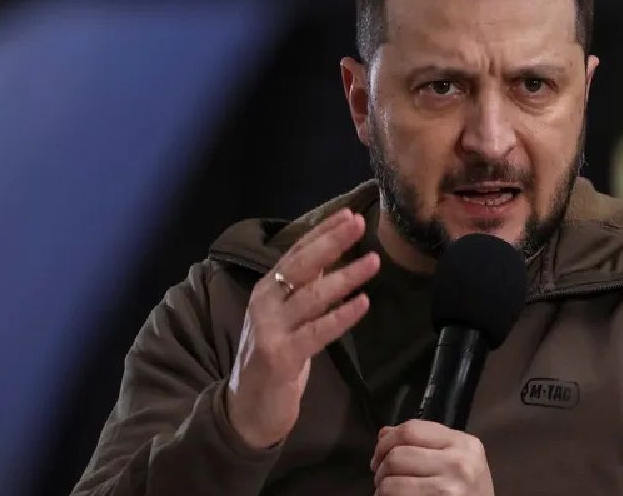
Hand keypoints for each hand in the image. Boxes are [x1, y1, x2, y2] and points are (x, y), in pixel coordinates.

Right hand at [226, 209, 379, 448]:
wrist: (248, 408)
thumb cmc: (274, 356)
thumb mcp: (288, 316)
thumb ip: (305, 287)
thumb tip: (330, 253)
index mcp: (267, 290)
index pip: (297, 252)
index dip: (322, 232)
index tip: (349, 214)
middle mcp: (265, 303)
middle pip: (301, 266)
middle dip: (331, 242)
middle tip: (359, 224)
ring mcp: (271, 329)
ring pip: (312, 296)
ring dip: (345, 276)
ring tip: (374, 262)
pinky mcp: (280, 356)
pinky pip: (317, 332)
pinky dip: (341, 316)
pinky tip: (363, 303)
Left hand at [371, 420, 494, 495]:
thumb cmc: (468, 492)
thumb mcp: (457, 461)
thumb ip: (425, 444)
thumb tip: (385, 433)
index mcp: (464, 443)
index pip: (411, 429)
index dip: (387, 441)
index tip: (380, 454)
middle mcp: (460, 462)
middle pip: (398, 454)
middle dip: (380, 466)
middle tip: (381, 477)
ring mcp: (450, 488)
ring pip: (392, 481)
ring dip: (381, 488)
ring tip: (386, 491)